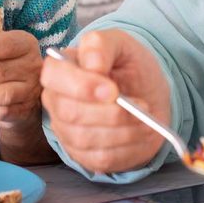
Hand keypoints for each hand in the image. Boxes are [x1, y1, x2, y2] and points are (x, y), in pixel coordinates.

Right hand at [40, 30, 170, 173]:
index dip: (81, 86)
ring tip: (147, 118)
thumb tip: (92, 65)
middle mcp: (57, 102)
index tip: (113, 90)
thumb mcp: (121, 44)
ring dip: (123, 130)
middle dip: (109, 113)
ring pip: (85, 138)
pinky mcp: (84, 155)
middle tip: (140, 105)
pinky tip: (142, 132)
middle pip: (70, 113)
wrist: (149, 95)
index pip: (54, 77)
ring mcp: (67, 132)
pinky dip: (127, 146)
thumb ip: (102, 45)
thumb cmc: (129, 67)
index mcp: (60, 70)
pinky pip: (101, 157)